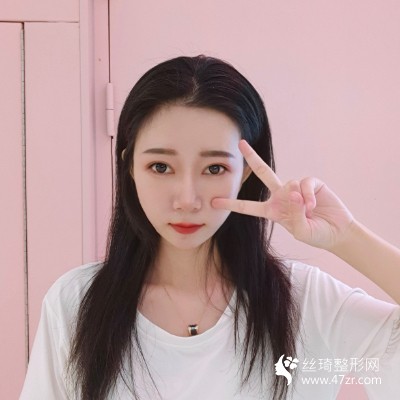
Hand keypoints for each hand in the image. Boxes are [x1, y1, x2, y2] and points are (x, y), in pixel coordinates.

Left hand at [211, 140, 354, 249]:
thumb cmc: (316, 234)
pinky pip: (305, 183)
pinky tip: (314, 204)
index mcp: (273, 210)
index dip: (232, 204)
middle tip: (241, 144)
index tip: (214, 202)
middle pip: (263, 173)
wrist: (337, 232)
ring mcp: (295, 188)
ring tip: (310, 211)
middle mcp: (281, 196)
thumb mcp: (301, 232)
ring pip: (290, 183)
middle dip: (252, 158)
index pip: (249, 207)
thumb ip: (296, 216)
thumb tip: (294, 193)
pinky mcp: (311, 183)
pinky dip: (308, 194)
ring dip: (300, 199)